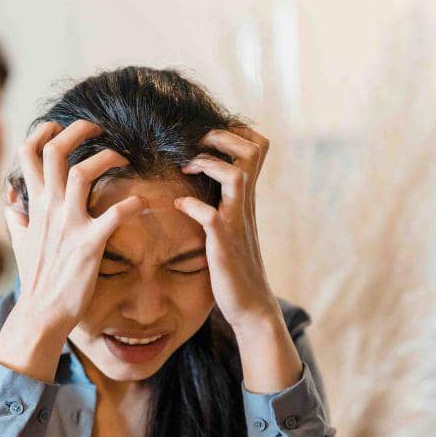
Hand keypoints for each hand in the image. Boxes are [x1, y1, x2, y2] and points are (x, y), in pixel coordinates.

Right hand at [4, 119, 145, 335]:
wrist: (41, 313)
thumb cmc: (35, 278)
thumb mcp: (19, 242)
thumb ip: (17, 217)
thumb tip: (11, 200)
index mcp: (34, 205)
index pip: (28, 154)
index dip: (43, 132)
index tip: (59, 126)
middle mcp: (49, 209)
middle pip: (55, 152)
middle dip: (77, 131)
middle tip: (97, 129)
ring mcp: (69, 225)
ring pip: (83, 172)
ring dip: (107, 158)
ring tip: (122, 159)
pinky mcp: (90, 244)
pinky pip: (115, 214)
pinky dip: (133, 204)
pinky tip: (144, 203)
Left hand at [175, 126, 280, 333]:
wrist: (250, 304)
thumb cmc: (234, 264)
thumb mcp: (230, 225)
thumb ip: (222, 202)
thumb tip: (196, 186)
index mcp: (246, 197)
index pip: (258, 148)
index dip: (235, 131)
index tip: (207, 136)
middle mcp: (246, 204)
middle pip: (252, 151)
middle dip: (222, 137)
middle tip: (196, 144)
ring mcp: (237, 222)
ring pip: (236, 177)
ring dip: (208, 165)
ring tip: (186, 168)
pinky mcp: (224, 244)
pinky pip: (211, 217)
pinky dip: (191, 206)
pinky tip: (178, 206)